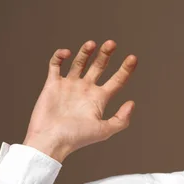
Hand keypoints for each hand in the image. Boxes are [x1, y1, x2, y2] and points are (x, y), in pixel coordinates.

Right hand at [23, 40, 136, 162]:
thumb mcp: (104, 131)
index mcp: (99, 99)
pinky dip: (60, 56)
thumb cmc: (76, 138)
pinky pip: (56, 64)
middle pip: (99, 66)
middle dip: (106, 54)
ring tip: (92, 43)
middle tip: (111, 43)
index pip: (117, 80)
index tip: (133, 58)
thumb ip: (121, 119)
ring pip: (79, 62)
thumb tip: (132, 103)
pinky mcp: (52, 84)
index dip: (126, 69)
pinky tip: (67, 53)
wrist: (50, 140)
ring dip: (85, 51)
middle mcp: (85, 90)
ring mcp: (69, 86)